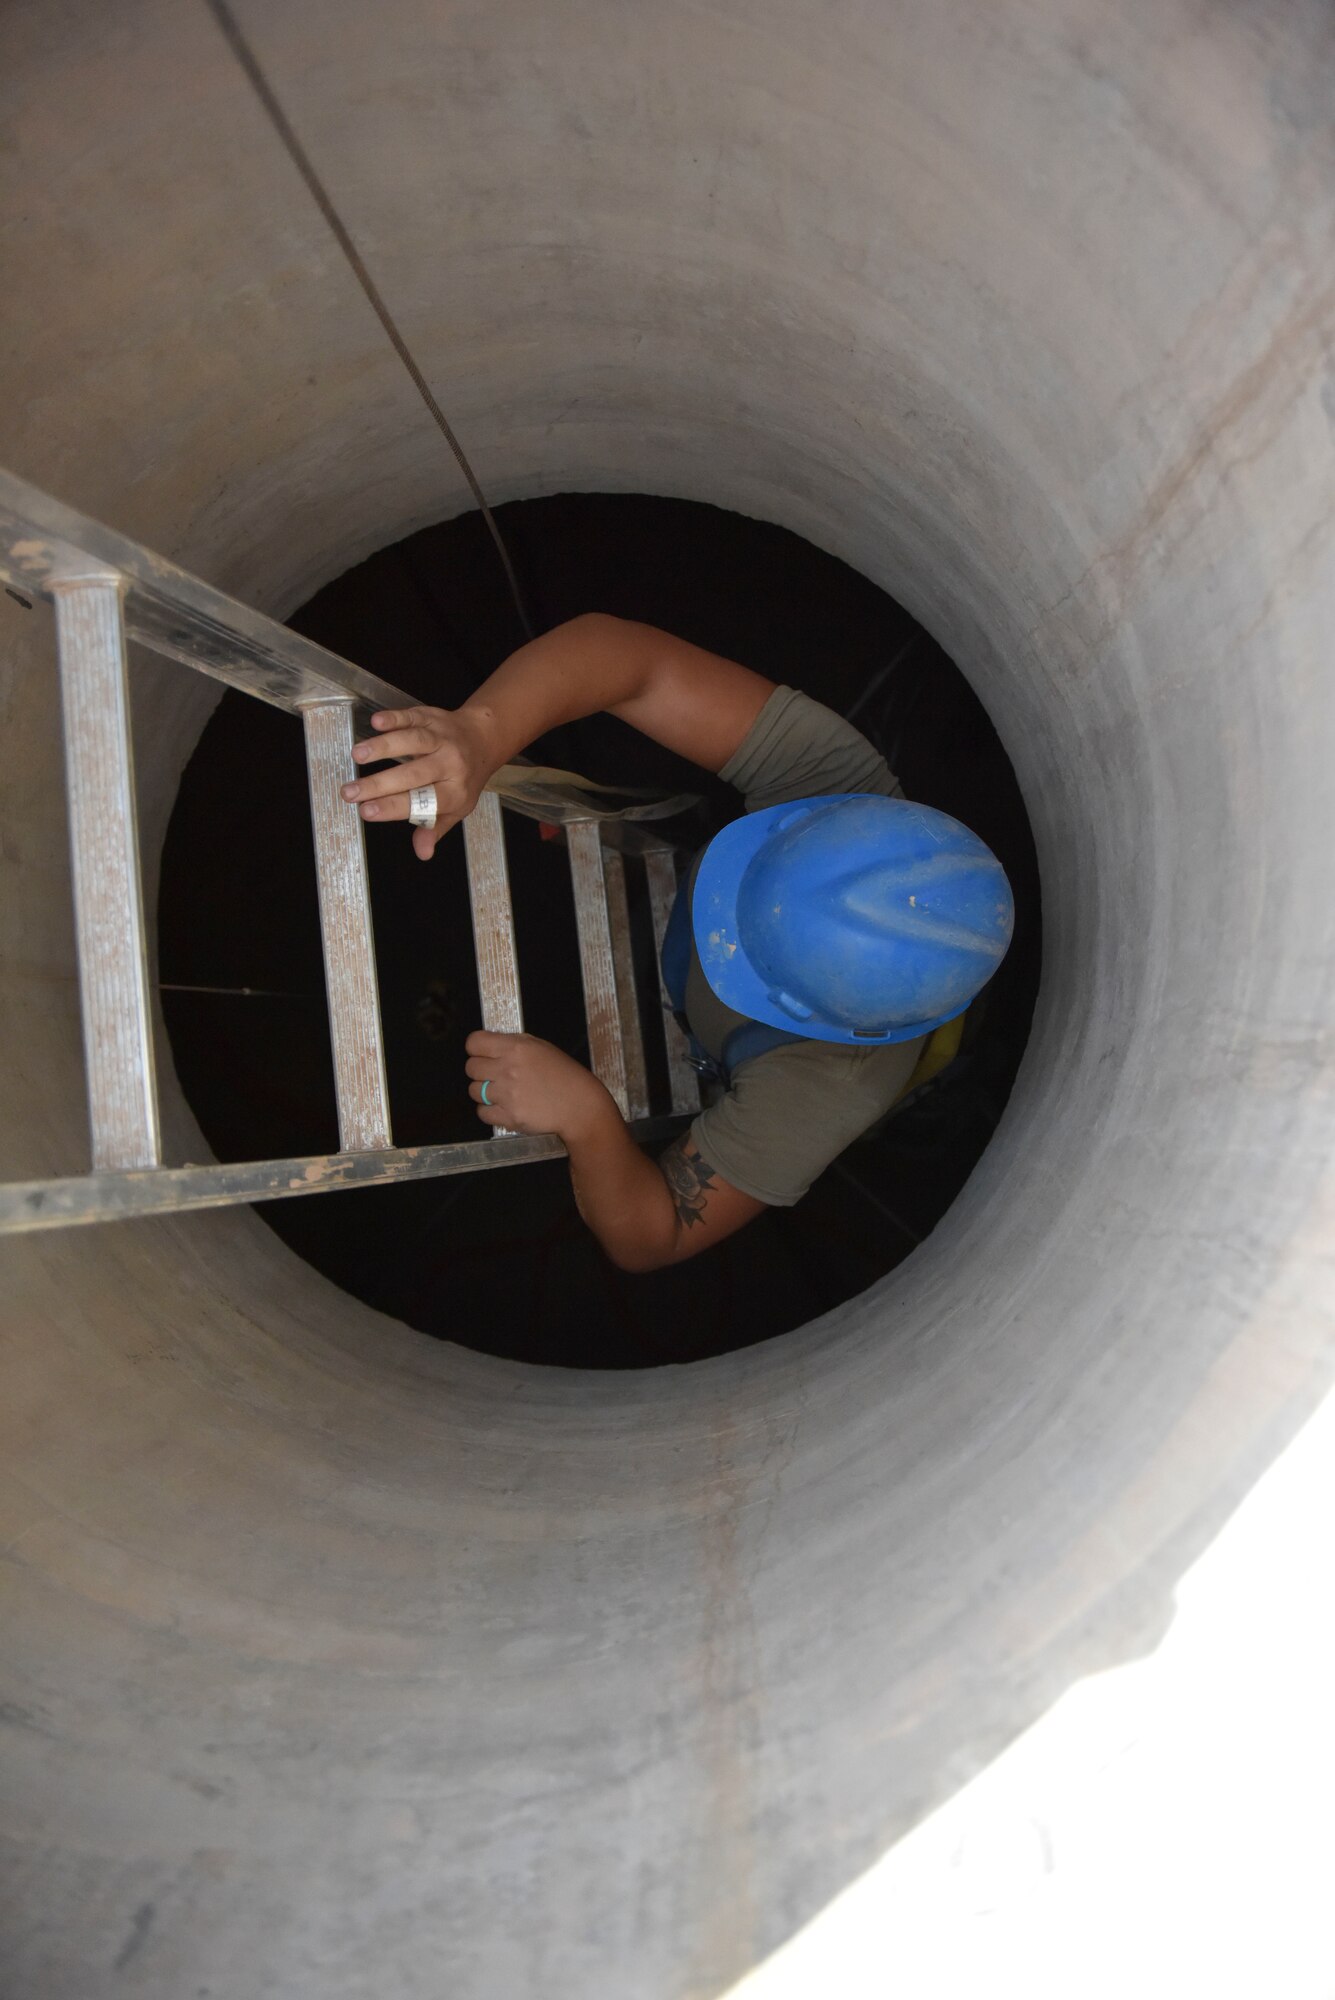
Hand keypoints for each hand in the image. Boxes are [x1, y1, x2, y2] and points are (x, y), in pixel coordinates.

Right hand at [341, 704, 495, 858]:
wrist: (483, 739)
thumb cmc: (464, 778)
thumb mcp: (457, 807)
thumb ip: (435, 827)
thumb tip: (423, 853)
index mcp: (455, 791)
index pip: (423, 802)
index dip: (393, 807)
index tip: (366, 811)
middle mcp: (450, 764)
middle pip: (413, 774)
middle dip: (379, 784)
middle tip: (350, 792)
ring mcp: (441, 738)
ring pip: (413, 741)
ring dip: (383, 747)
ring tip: (357, 755)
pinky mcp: (432, 717)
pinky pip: (413, 716)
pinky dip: (395, 718)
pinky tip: (376, 722)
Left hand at [465, 1031, 617, 1140]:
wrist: (580, 1105)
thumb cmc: (565, 1075)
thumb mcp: (541, 1047)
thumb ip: (513, 1044)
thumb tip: (490, 1046)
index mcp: (516, 1047)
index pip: (474, 1042)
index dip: (477, 1049)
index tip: (483, 1054)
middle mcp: (507, 1069)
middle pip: (470, 1067)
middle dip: (480, 1071)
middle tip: (495, 1075)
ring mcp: (507, 1094)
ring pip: (473, 1091)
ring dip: (484, 1092)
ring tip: (502, 1093)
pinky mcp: (509, 1117)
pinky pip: (482, 1113)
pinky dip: (489, 1111)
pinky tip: (504, 1107)